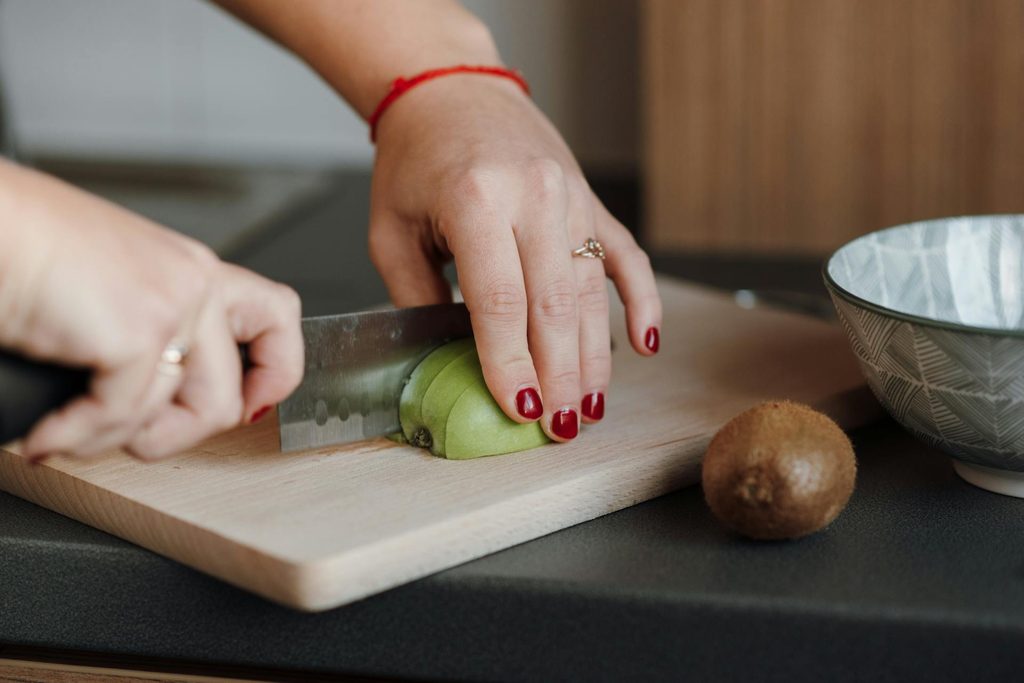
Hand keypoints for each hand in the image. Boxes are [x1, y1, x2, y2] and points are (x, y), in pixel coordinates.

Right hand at [0, 162, 303, 459]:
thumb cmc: (21, 250)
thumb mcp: (108, 287)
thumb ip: (149, 328)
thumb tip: (162, 401)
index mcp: (190, 270)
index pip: (277, 316)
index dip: (275, 372)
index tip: (250, 407)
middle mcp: (194, 282)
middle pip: (227, 396)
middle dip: (172, 436)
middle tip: (126, 435)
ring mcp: (174, 305)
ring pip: (182, 418)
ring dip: (116, 440)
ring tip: (71, 429)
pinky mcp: (140, 330)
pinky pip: (122, 417)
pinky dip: (75, 437)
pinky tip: (46, 433)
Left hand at [368, 76, 661, 441]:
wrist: (452, 94)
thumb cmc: (415, 163)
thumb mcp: (391, 231)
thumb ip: (418, 298)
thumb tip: (454, 360)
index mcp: (477, 201)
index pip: (500, 304)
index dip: (512, 366)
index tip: (521, 413)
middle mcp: (534, 197)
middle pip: (554, 308)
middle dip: (559, 377)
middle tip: (562, 429)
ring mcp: (572, 197)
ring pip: (591, 293)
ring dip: (595, 357)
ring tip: (592, 407)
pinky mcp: (591, 201)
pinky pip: (626, 258)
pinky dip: (641, 302)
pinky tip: (645, 344)